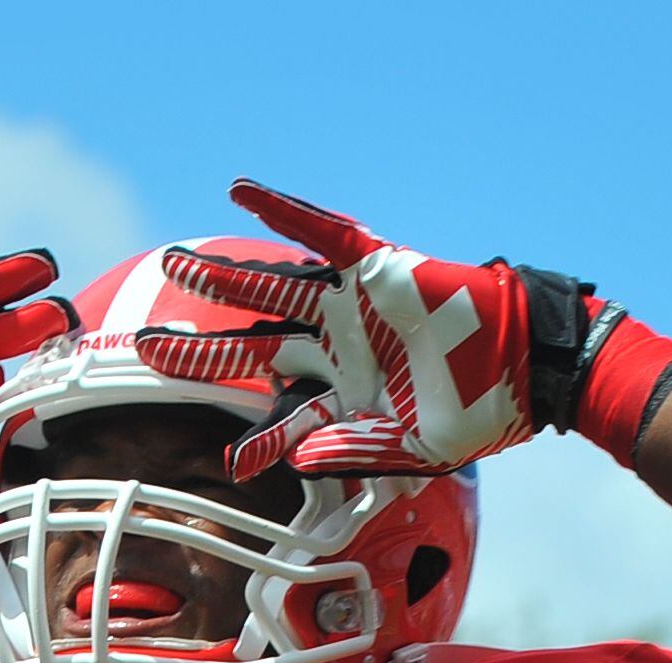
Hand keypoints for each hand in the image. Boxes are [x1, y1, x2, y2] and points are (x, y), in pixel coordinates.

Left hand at [139, 181, 560, 479]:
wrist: (526, 367)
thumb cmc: (478, 412)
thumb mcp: (412, 451)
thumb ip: (352, 454)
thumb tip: (295, 462)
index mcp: (348, 397)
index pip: (288, 421)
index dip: (259, 443)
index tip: (232, 466)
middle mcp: (339, 350)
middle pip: (254, 348)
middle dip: (202, 351)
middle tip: (145, 352)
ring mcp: (352, 306)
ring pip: (271, 289)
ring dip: (220, 277)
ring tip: (172, 263)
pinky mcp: (374, 267)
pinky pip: (320, 230)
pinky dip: (282, 208)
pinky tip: (240, 187)